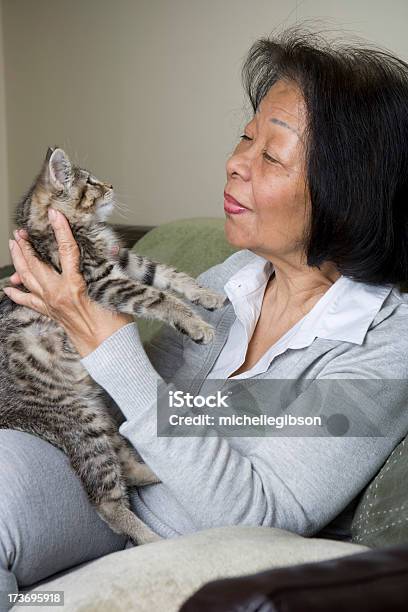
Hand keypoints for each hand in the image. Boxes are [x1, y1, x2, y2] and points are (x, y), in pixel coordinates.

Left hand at [3, 208, 133, 356]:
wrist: (109, 351)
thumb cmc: (116, 324)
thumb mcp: (116, 291)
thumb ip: (110, 270)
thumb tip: (111, 250)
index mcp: (75, 286)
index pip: (66, 251)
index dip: (60, 230)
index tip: (54, 214)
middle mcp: (58, 295)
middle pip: (36, 264)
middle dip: (27, 245)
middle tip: (21, 231)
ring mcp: (51, 305)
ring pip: (28, 279)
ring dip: (19, 261)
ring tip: (14, 246)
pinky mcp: (51, 314)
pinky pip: (28, 302)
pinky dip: (18, 293)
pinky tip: (9, 287)